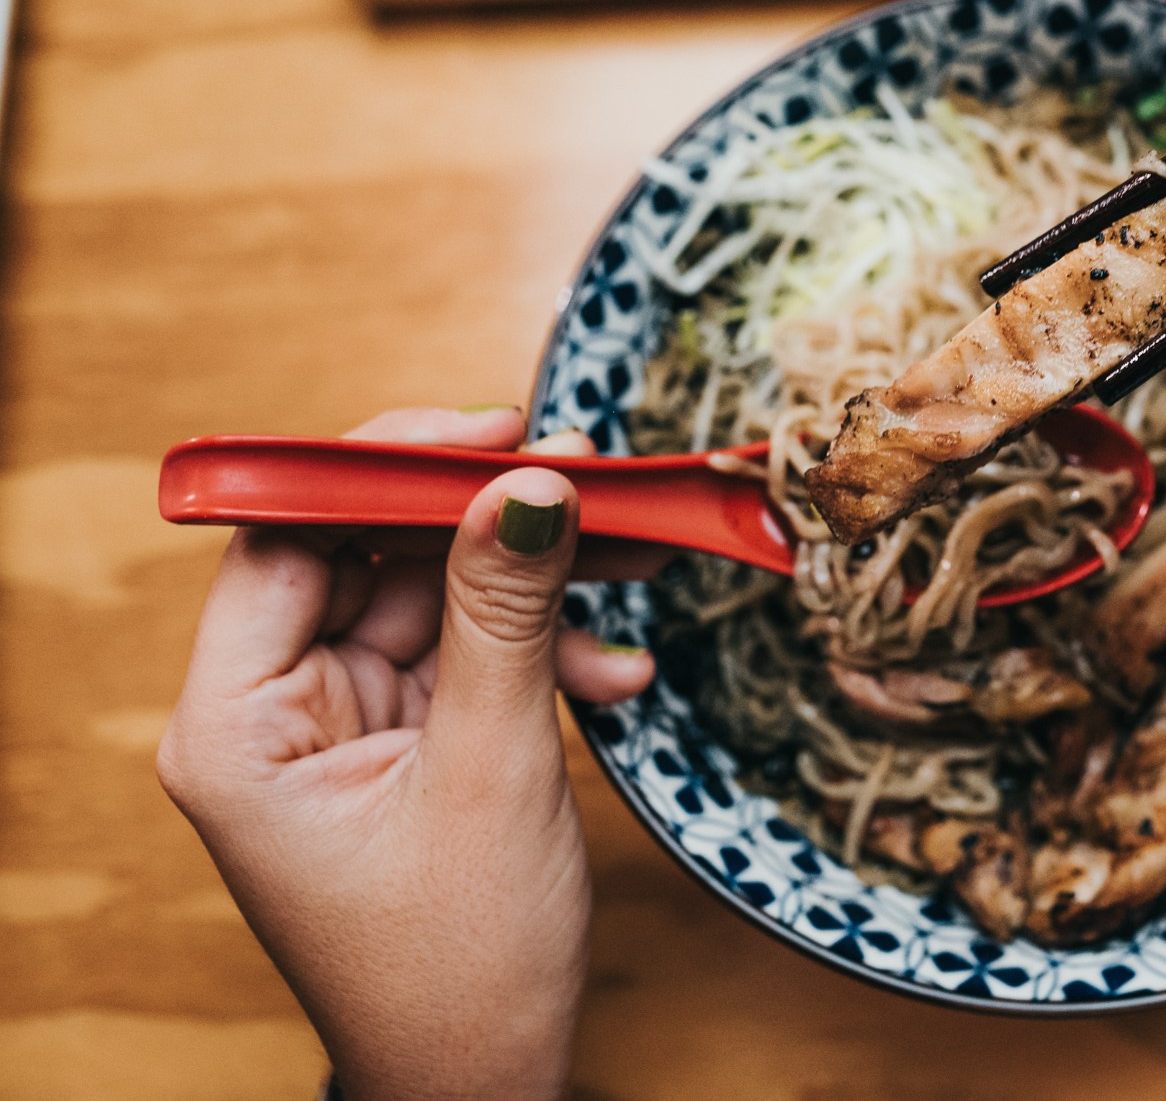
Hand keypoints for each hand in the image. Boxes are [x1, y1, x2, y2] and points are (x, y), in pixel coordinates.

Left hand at [156, 407, 660, 1100]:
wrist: (486, 1074)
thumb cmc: (458, 962)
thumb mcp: (490, 768)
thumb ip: (504, 615)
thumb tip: (530, 482)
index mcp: (235, 727)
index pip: (282, 542)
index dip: (380, 470)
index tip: (489, 431)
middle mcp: (270, 713)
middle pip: (366, 555)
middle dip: (482, 522)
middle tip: (586, 482)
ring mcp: (338, 723)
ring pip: (432, 595)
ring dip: (533, 589)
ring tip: (628, 570)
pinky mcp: (400, 737)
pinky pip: (468, 652)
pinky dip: (542, 653)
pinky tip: (616, 672)